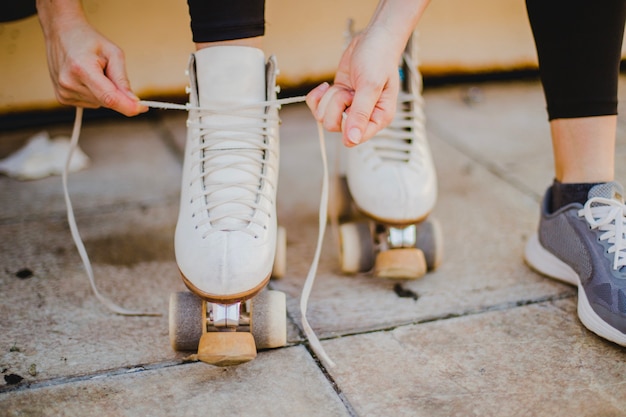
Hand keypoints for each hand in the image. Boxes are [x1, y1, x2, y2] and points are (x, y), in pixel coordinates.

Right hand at [39, 6, 146, 115]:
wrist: (62, 33)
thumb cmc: (88, 40)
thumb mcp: (113, 53)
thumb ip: (122, 79)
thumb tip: (133, 101)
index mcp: (81, 68)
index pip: (109, 97)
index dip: (128, 106)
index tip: (142, 108)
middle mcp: (69, 82)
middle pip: (106, 102)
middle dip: (117, 93)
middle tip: (110, 72)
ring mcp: (63, 92)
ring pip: (99, 104)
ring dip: (104, 92)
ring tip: (94, 72)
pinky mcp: (62, 97)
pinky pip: (90, 103)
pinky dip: (95, 94)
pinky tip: (87, 79)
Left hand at [306, 27, 400, 146]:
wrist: (372, 39)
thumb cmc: (379, 59)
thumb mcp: (370, 86)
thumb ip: (360, 114)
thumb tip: (352, 140)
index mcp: (379, 118)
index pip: (356, 138)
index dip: (346, 124)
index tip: (349, 105)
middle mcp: (364, 116)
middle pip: (335, 127)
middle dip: (336, 105)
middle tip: (349, 91)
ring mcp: (349, 108)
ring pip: (324, 118)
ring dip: (329, 98)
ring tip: (345, 86)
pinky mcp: (337, 100)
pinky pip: (317, 107)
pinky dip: (318, 96)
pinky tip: (328, 85)